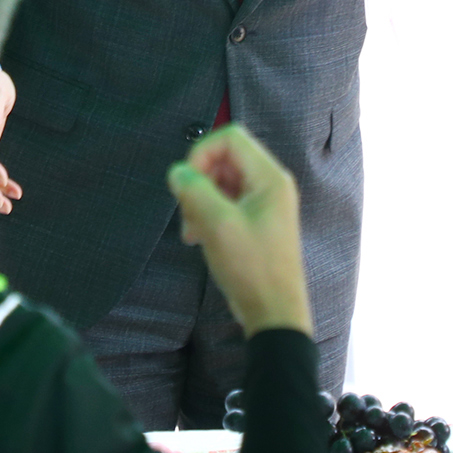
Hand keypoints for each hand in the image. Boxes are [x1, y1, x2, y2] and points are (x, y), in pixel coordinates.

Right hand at [167, 124, 312, 336]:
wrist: (274, 313)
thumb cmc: (251, 268)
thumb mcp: (217, 226)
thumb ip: (194, 191)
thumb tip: (177, 172)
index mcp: (269, 178)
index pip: (230, 138)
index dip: (202, 153)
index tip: (186, 183)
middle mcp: (270, 185)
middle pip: (225, 159)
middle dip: (199, 180)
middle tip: (186, 211)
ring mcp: (265, 204)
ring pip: (222, 182)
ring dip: (200, 200)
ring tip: (191, 231)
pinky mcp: (257, 223)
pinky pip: (227, 203)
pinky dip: (208, 214)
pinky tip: (198, 238)